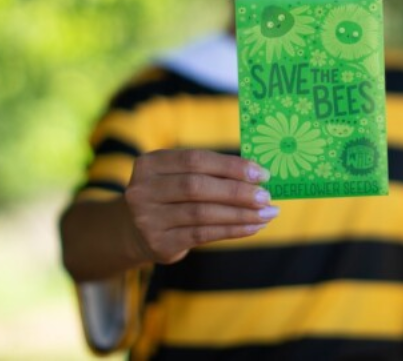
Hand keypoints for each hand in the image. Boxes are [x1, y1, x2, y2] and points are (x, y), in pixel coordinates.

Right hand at [124, 149, 276, 264]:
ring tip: (267, 213)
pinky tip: (253, 226)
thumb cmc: (170, 196)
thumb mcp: (178, 176)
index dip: (230, 165)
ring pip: (202, 213)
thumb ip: (210, 172)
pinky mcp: (160, 242)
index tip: (261, 172)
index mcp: (151, 163)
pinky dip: (232, 230)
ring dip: (240, 213)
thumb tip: (257, 174)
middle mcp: (144, 190)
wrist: (135, 231)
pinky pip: (203, 234)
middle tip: (266, 196)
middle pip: (197, 186)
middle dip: (237, 191)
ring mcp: (149, 218)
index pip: (195, 160)